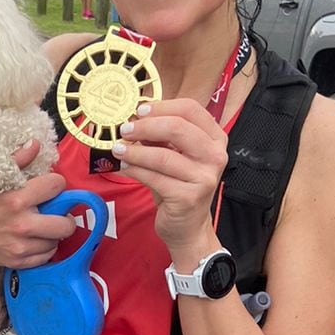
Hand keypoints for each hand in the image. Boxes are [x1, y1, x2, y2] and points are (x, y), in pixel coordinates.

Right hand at [0, 140, 73, 267]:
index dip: (56, 183)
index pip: (56, 185)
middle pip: (65, 223)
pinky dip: (45, 248)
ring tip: (45, 225)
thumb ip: (14, 160)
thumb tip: (34, 144)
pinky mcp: (17, 261)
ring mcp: (20, 246)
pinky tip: (37, 239)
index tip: (51, 186)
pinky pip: (46, 257)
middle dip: (65, 215)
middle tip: (58, 211)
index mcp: (16, 198)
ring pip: (57, 242)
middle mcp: (22, 224)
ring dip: (54, 233)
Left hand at [113, 98, 227, 253]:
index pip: (190, 109)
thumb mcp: (175, 155)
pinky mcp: (189, 197)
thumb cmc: (179, 187)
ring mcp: (204, 177)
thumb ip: (162, 136)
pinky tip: (124, 166)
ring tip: (118, 149)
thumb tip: (135, 118)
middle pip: (177, 128)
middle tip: (125, 130)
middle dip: (145, 126)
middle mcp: (215, 155)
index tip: (139, 111)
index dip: (162, 106)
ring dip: (135, 150)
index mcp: (215, 138)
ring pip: (163, 155)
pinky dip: (135, 170)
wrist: (188, 227)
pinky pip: (155, 177)